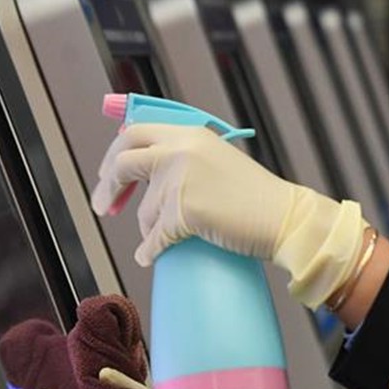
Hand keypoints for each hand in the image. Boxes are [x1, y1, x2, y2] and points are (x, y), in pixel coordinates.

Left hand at [88, 123, 370, 309]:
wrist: (285, 217)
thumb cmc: (256, 196)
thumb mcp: (217, 159)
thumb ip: (186, 157)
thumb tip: (148, 172)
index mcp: (189, 134)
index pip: (135, 132)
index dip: (116, 152)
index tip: (109, 173)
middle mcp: (180, 150)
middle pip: (123, 162)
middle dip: (108, 185)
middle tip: (103, 206)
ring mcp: (180, 180)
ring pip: (144, 210)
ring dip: (149, 227)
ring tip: (161, 238)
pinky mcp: (183, 211)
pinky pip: (154, 237)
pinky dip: (150, 250)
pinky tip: (148, 256)